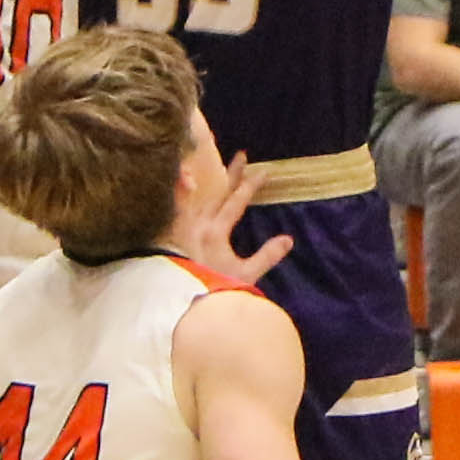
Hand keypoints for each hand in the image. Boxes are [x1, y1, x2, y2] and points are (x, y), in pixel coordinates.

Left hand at [178, 151, 293, 284]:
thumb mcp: (245, 276)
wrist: (182, 305)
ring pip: (196, 195)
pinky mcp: (171, 233)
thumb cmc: (215, 291)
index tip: (264, 171)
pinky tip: (182, 182)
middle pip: (217, 191)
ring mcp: (183, 227)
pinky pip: (177, 206)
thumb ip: (266, 256)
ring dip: (207, 177)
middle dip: (232, 173)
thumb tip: (288, 239)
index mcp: (216, 231)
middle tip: (242, 154)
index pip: (237, 201)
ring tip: (211, 162)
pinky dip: (181, 191)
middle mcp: (198, 223)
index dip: (251, 185)